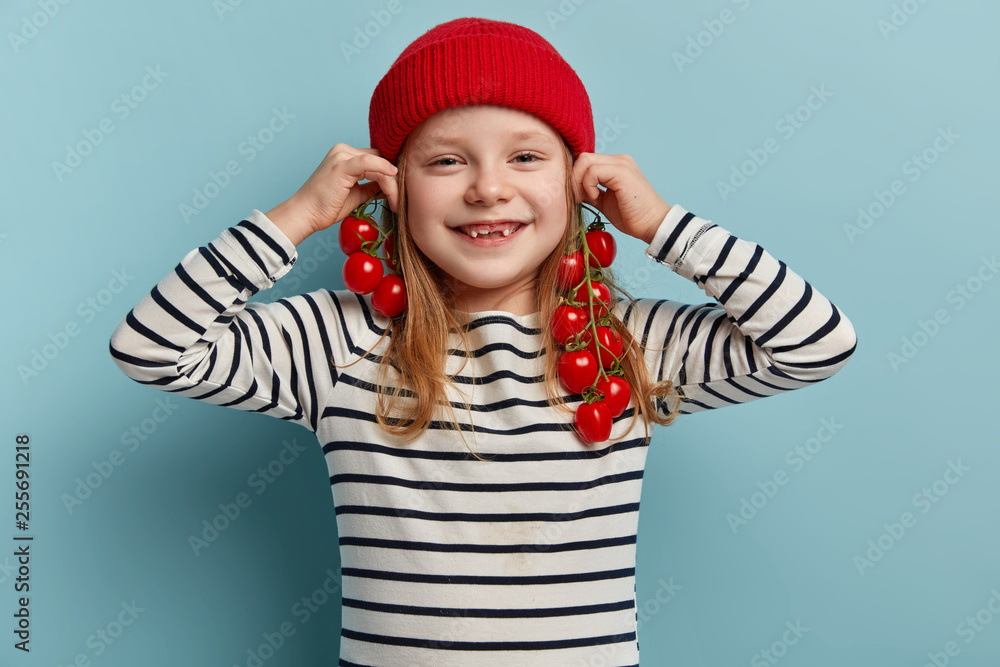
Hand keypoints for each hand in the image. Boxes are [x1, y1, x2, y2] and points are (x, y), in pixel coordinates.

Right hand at [275, 144, 399, 241]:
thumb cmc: (327, 206)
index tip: (402, 190)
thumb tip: (392, 184)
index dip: (392, 173)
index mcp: (346, 154)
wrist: (306, 214)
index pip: (378, 158)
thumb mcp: (357, 194)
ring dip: (392, 183)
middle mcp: (343, 150)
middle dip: (395, 178)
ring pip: (379, 163)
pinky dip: (384, 171)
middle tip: (402, 198)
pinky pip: (370, 163)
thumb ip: (373, 186)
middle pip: (381, 158)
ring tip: (396, 202)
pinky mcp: (342, 165)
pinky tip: (393, 182)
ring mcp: (341, 155)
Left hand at [571, 153, 670, 243]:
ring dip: (579, 182)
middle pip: (583, 157)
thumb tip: (572, 189)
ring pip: (585, 161)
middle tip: (577, 198)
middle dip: (573, 178)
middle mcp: (619, 160)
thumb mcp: (604, 201)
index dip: (576, 177)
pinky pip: (593, 171)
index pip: (586, 161)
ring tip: (586, 199)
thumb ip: (590, 191)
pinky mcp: (622, 172)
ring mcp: (621, 163)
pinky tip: (596, 198)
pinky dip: (588, 185)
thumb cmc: (631, 216)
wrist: (652, 224)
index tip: (577, 196)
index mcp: (616, 165)